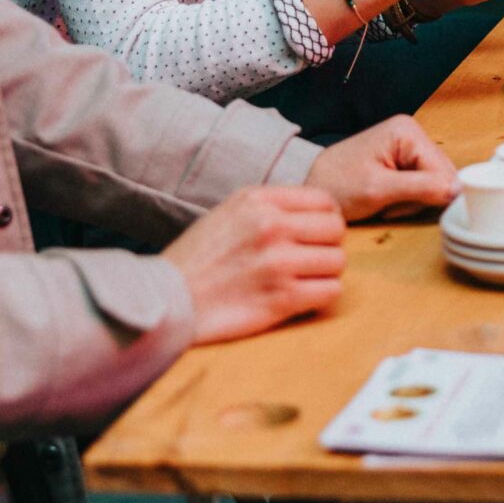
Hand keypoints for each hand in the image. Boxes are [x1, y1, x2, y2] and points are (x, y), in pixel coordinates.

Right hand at [164, 185, 348, 346]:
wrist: (166, 301)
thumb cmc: (198, 260)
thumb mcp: (228, 213)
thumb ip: (270, 207)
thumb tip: (319, 213)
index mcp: (257, 200)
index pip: (325, 201)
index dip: (325, 219)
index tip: (313, 235)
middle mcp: (271, 226)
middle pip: (336, 230)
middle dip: (326, 246)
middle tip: (308, 260)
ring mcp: (278, 263)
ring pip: (337, 261)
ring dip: (324, 273)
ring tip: (301, 280)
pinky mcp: (282, 299)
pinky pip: (330, 291)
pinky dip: (320, 296)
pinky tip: (299, 297)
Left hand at [305, 114, 459, 220]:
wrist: (313, 187)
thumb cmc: (337, 185)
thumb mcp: (378, 190)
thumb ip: (420, 188)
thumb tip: (456, 190)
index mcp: (407, 131)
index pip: (443, 170)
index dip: (429, 195)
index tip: (397, 204)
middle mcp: (412, 133)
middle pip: (441, 176)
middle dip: (419, 198)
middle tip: (389, 203)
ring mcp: (409, 147)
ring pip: (434, 184)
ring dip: (412, 201)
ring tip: (385, 202)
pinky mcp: (405, 160)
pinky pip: (423, 186)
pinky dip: (408, 200)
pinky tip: (388, 200)